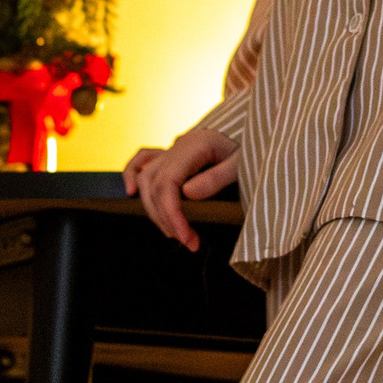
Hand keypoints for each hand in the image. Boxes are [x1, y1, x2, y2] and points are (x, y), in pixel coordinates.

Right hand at [124, 125, 239, 251]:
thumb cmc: (247, 153)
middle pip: (154, 184)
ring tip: (174, 233)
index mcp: (195, 146)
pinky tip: (130, 193)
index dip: (172, 213)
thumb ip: (216, 178)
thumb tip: (188, 194)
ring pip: (145, 179)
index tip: (186, 237)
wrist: (251, 140)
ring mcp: (172, 149)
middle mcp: (178, 146)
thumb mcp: (241, 165)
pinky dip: (132, 175)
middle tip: (188, 242)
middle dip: (166, 218)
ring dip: (153, 209)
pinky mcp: (170, 156)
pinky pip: (143, 162)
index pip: (169, 182)